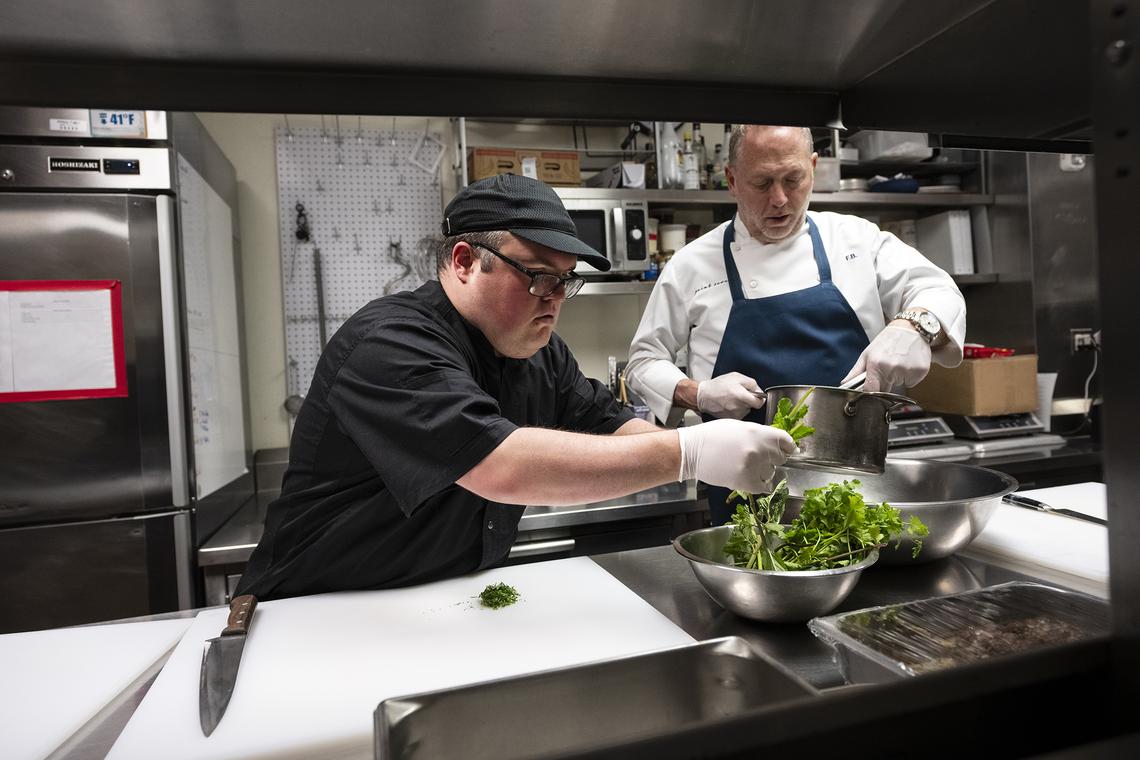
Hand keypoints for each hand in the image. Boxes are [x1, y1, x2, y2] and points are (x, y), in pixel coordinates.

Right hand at [677, 419, 795, 491]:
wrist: (691, 451)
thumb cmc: (713, 436)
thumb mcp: (739, 427)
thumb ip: (759, 434)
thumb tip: (775, 444)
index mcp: (759, 432)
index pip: (786, 442)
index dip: (787, 447)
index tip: (786, 450)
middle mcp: (759, 449)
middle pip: (780, 458)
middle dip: (771, 459)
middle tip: (758, 458)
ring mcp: (753, 466)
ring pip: (771, 473)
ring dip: (762, 471)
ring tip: (746, 467)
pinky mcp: (746, 482)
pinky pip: (763, 487)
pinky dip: (758, 485)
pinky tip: (748, 478)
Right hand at [696, 372, 764, 418]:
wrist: (704, 396)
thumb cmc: (719, 385)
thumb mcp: (736, 377)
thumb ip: (751, 383)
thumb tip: (760, 391)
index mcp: (741, 395)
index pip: (759, 403)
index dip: (759, 399)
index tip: (756, 396)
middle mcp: (738, 407)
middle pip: (752, 406)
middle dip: (748, 400)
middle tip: (739, 394)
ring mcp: (734, 414)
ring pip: (745, 411)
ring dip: (742, 406)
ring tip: (732, 399)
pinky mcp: (730, 419)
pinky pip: (739, 414)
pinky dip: (736, 410)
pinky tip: (729, 405)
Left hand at [841, 325, 931, 392]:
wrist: (911, 328)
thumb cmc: (888, 340)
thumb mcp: (868, 353)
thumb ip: (856, 371)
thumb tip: (844, 384)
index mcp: (876, 364)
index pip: (871, 391)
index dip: (870, 393)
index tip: (872, 389)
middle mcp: (892, 368)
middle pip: (886, 390)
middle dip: (885, 383)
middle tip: (887, 368)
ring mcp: (907, 370)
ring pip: (900, 386)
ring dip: (898, 379)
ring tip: (899, 362)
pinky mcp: (920, 372)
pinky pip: (912, 383)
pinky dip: (910, 376)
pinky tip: (908, 363)